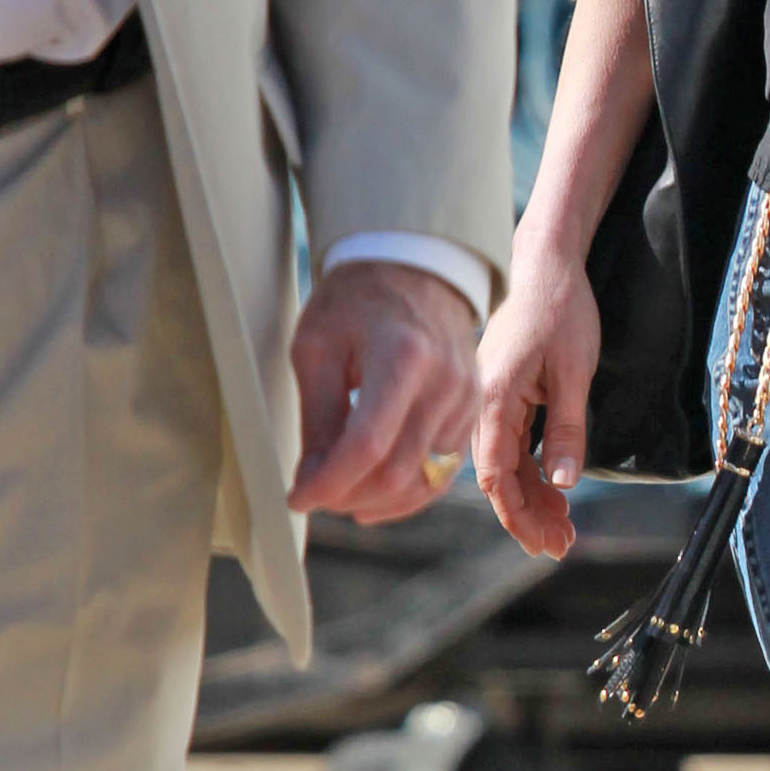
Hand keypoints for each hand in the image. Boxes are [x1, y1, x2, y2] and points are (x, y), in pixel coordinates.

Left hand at [288, 260, 479, 524]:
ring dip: (374, 501)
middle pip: (396, 472)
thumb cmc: (358, 301)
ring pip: (421, 483)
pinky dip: (405, 494)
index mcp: (404, 356)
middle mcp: (445, 383)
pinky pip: (441, 474)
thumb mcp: (318, 348)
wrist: (415, 269)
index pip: (367, 446)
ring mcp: (466, 400)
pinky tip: (372, 495)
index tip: (296, 497)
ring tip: (338, 494)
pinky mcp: (473, 413)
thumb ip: (318, 418)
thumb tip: (311, 483)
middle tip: (312, 495)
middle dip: (346, 496)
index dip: (327, 482)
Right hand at [475, 225, 601, 559]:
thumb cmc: (562, 308)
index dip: (516, 512)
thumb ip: (566, 427)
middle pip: (498, 475)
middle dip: (527, 515)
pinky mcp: (503, 395)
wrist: (547, 264)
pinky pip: (510, 444)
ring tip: (562, 529)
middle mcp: (483, 402)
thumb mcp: (575, 369)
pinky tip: (552, 493)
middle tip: (560, 546)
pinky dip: (531, 472)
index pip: (494, 472)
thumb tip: (562, 483)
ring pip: (505, 463)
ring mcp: (491, 399)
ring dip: (531, 498)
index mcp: (494, 395)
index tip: (543, 540)